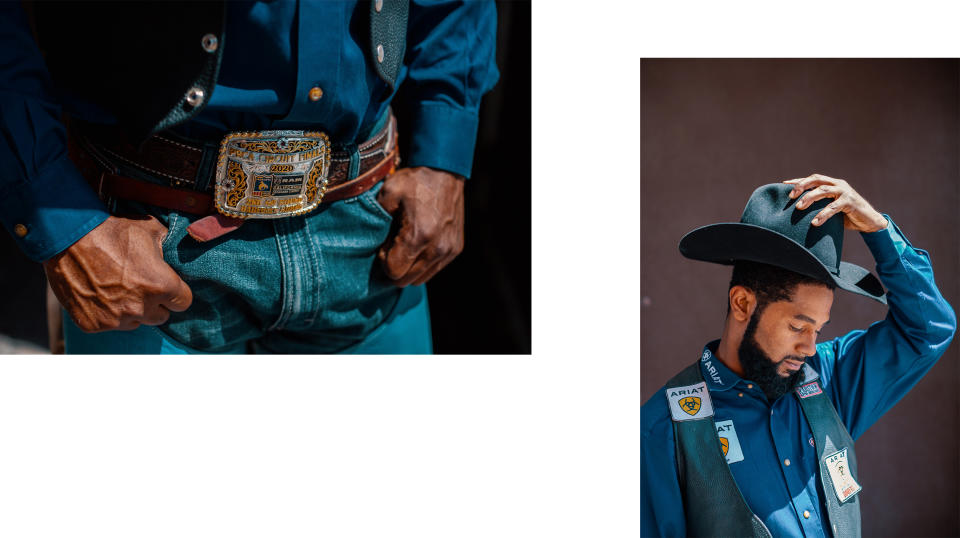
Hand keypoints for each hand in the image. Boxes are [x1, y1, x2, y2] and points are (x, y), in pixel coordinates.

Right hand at [42, 215, 192, 331]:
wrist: (68, 237)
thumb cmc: (111, 230)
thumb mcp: (151, 230)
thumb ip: (169, 248)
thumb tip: (178, 253)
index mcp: (162, 286)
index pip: (183, 302)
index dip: (177, 293)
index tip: (167, 285)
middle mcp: (141, 307)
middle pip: (161, 316)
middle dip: (155, 303)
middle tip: (141, 286)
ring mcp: (116, 319)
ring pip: (135, 323)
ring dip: (131, 311)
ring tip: (118, 288)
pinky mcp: (93, 324)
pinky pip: (108, 324)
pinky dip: (106, 313)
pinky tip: (98, 294)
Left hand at [376, 166, 464, 286]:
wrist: (444, 171)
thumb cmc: (414, 181)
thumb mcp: (387, 194)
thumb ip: (377, 223)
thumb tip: (374, 246)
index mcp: (419, 235)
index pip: (394, 272)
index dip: (383, 261)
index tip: (383, 245)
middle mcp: (437, 248)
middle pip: (406, 280)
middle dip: (395, 268)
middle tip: (391, 247)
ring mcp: (449, 250)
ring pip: (420, 279)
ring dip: (409, 268)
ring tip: (404, 247)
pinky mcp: (456, 249)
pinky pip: (434, 270)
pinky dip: (422, 264)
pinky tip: (418, 245)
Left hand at [783, 174, 887, 232]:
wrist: (869, 221)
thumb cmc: (846, 216)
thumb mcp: (830, 208)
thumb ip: (819, 205)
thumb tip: (799, 211)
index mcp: (832, 184)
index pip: (813, 179)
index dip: (798, 181)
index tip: (784, 185)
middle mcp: (837, 184)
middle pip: (816, 179)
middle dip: (801, 186)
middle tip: (790, 196)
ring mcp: (844, 191)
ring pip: (823, 190)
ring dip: (809, 198)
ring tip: (799, 207)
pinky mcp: (850, 201)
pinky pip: (834, 207)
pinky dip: (823, 214)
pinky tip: (815, 222)